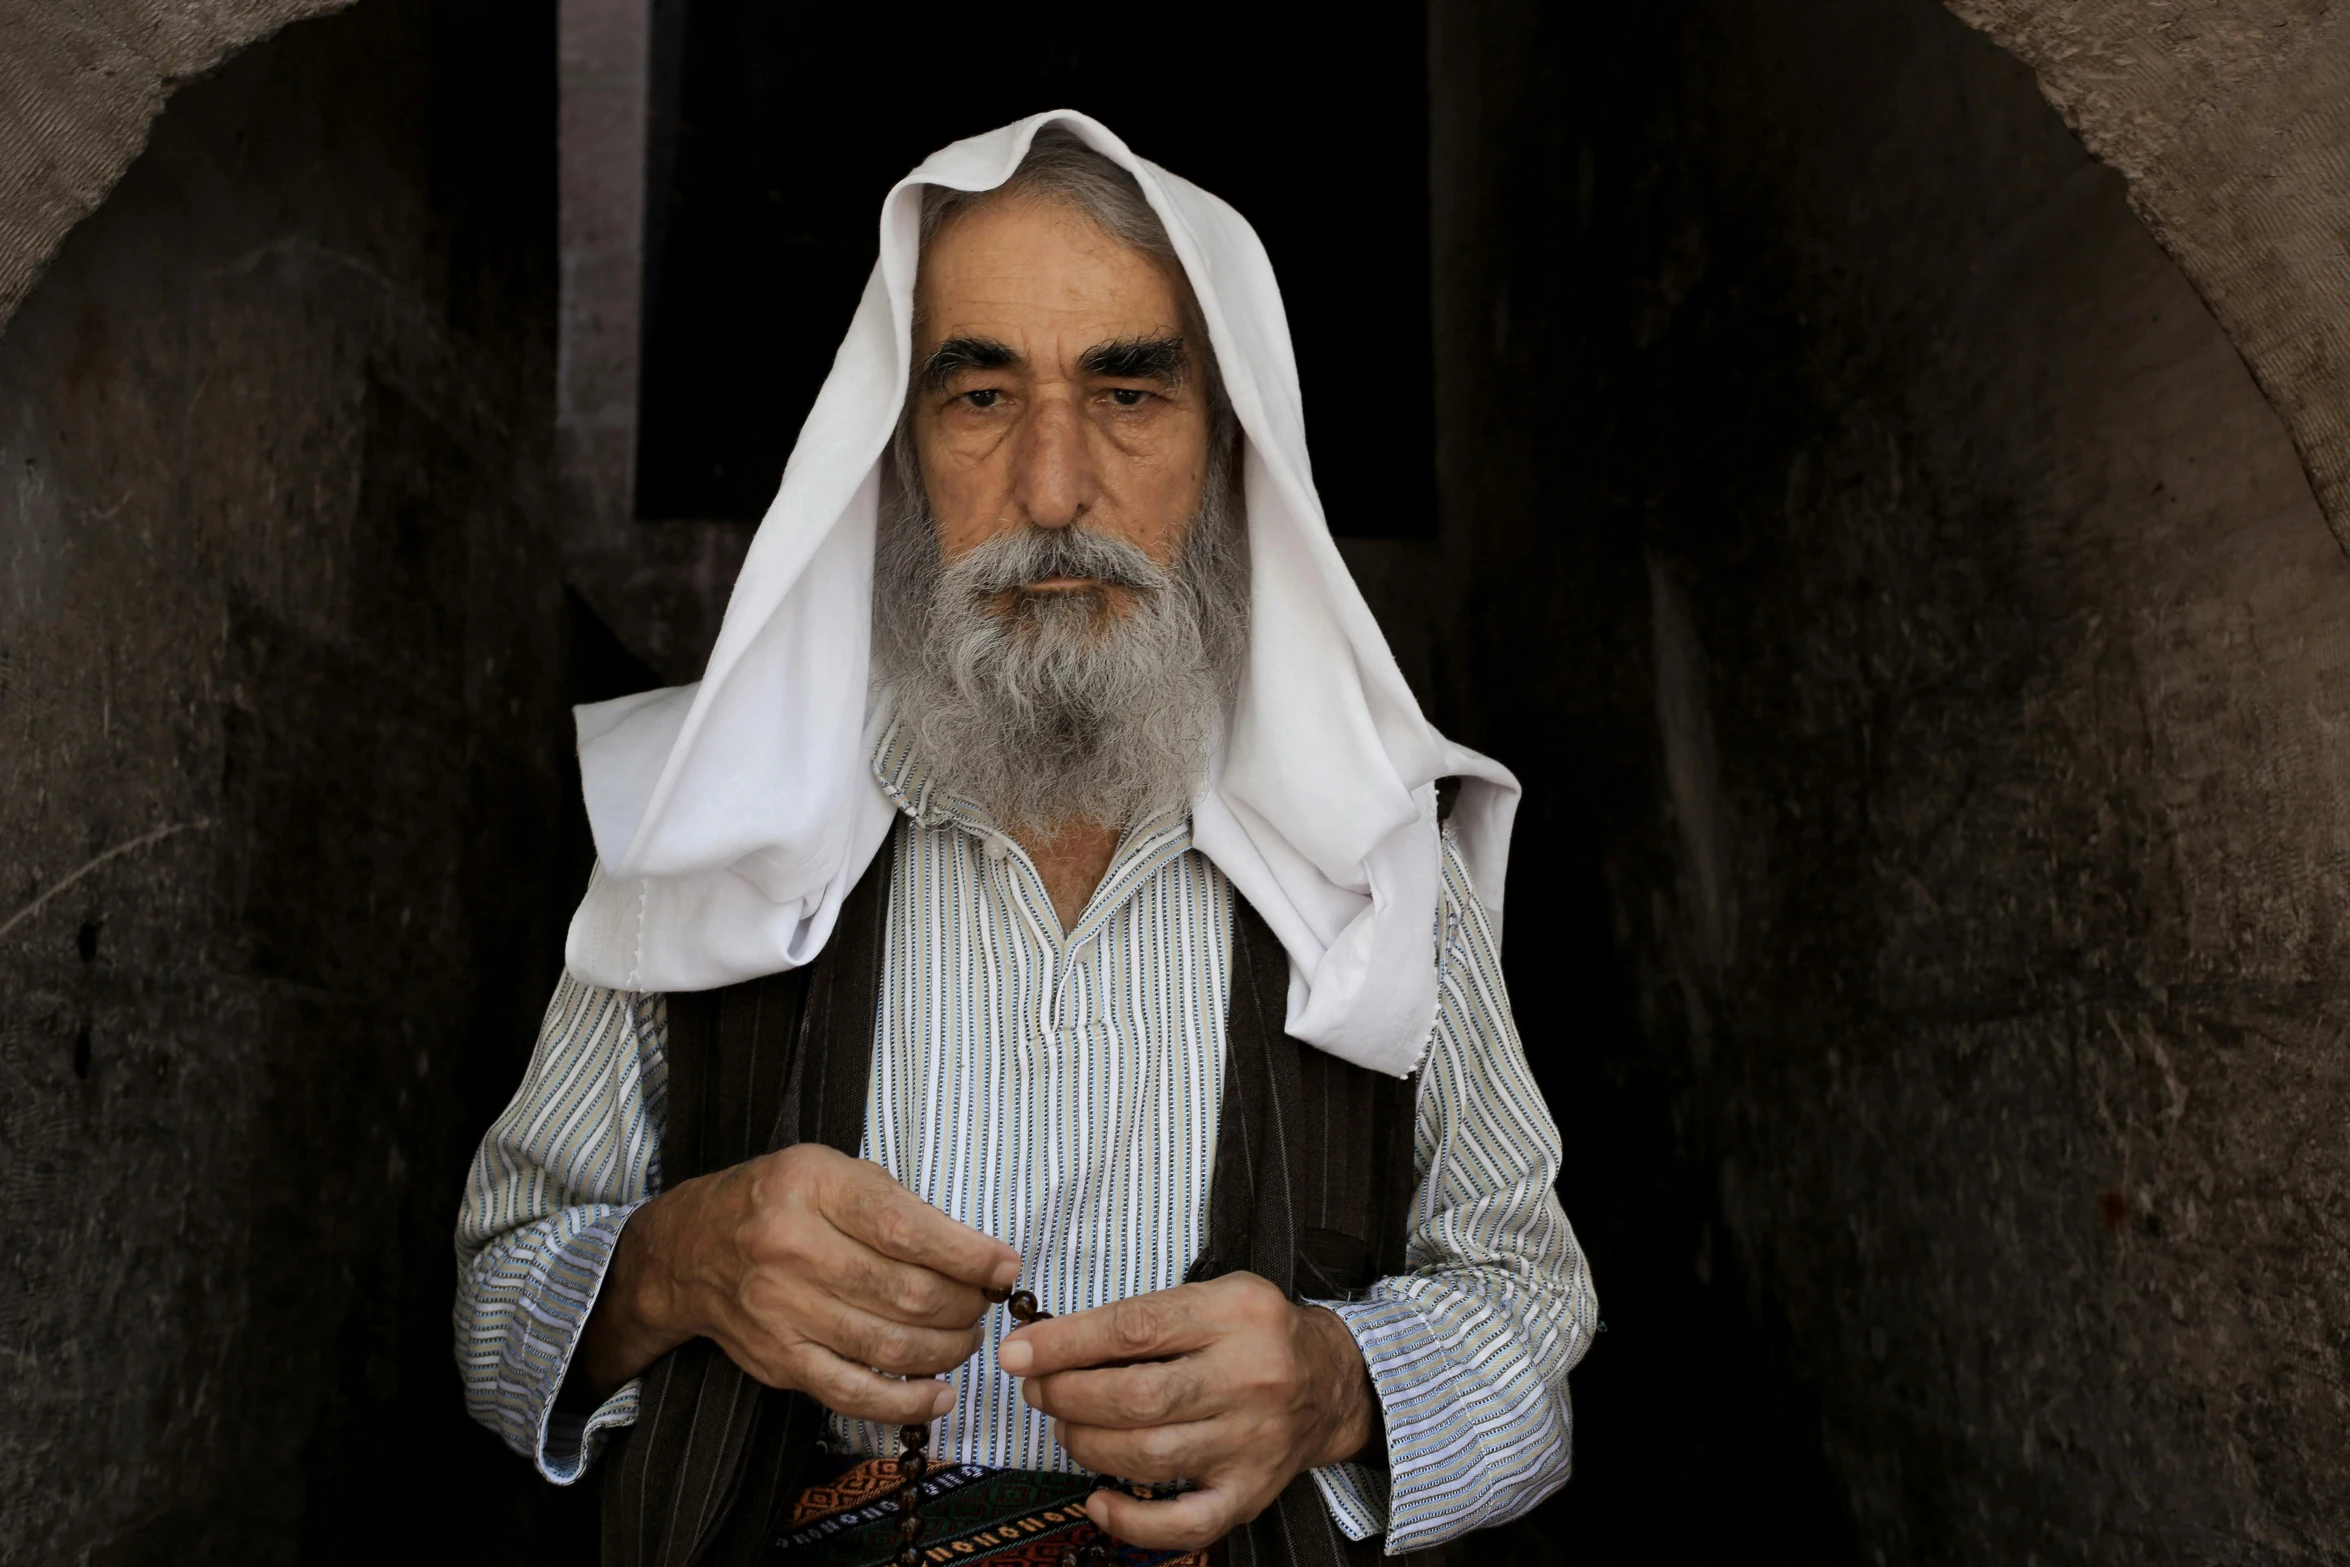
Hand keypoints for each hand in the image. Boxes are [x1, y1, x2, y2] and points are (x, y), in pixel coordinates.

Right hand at [576, 1143, 1021, 1424]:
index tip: (1005, 1266)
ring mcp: (780, 1310)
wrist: (690, 1249)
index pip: (906, 1228)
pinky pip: (852, 1393)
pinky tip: (939, 1394)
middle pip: (906, 1293)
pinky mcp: (778, 1361)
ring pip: (888, 1345)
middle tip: (983, 1304)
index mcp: (811, 1188)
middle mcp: (791, 1248)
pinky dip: (905, 1401)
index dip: (967, 1254)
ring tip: (967, 1339)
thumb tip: (977, 1257)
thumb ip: (897, 1206)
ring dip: (947, 1350)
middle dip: (964, 1305)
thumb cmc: (779, 1202)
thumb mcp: (831, 1172)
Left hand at [998, 1273, 1379, 1549]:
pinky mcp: (1251, 1492)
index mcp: (1234, 1314)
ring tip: (1066, 1428)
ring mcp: (1251, 1442)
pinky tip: (1098, 1499)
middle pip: (1138, 1397)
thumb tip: (1054, 1345)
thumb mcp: (1215, 1294)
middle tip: (1039, 1391)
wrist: (1332, 1383)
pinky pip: (1185, 1522)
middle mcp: (1248, 1378)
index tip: (1019, 1354)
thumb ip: (1146, 1316)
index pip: (1134, 1330)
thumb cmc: (1255, 1334)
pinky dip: (1131, 1520)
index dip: (1065, 1344)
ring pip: (1150, 1456)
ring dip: (1087, 1444)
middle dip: (1069, 1396)